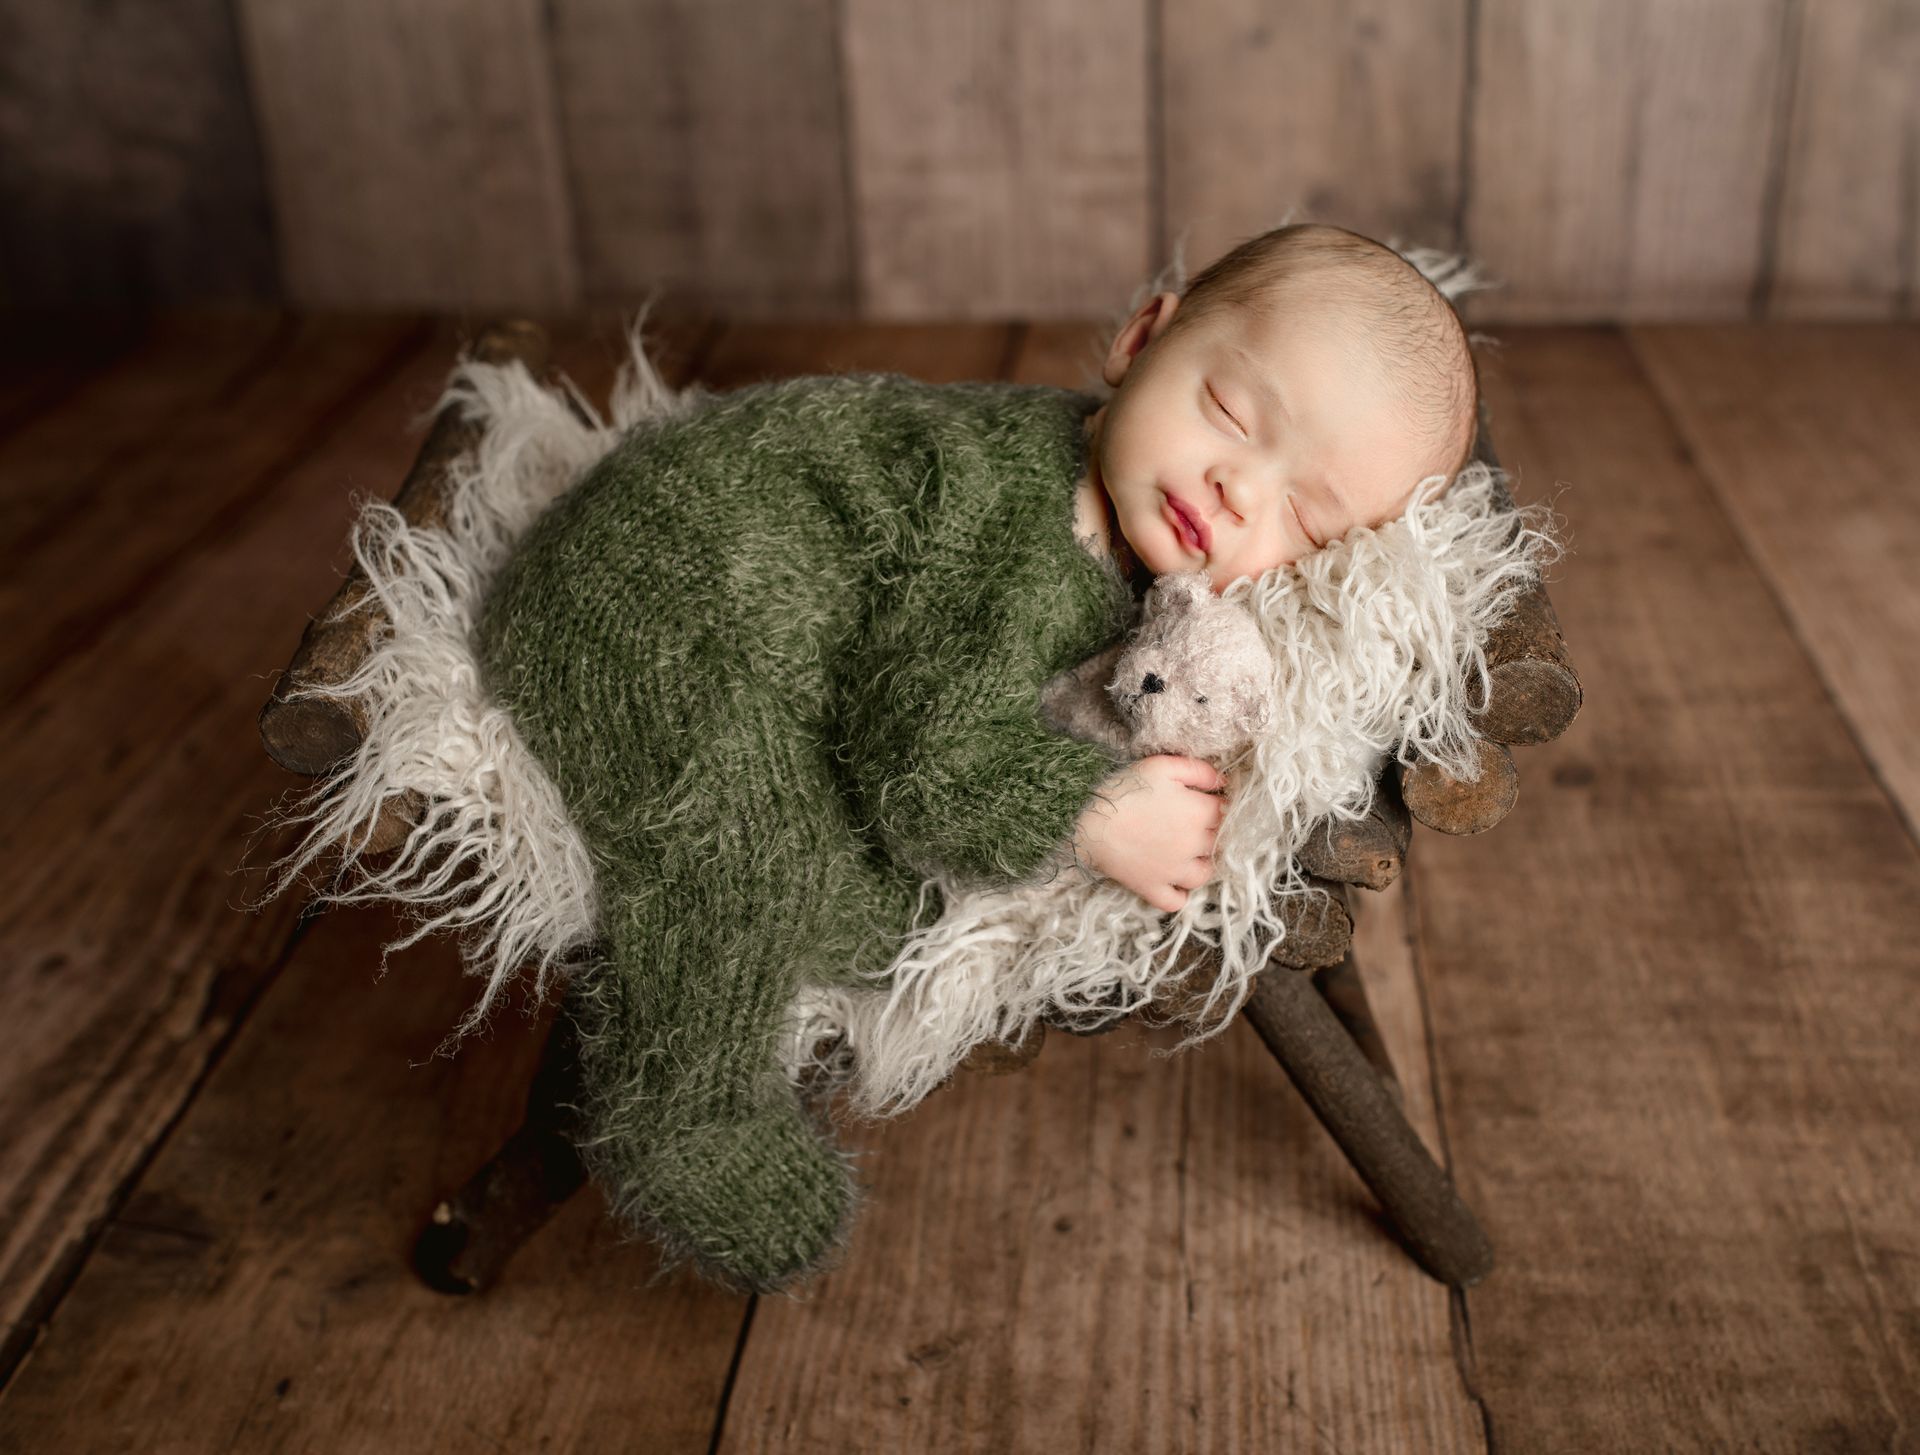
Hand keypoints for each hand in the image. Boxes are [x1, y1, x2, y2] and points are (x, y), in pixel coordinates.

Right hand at [1071, 754, 1226, 913]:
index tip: (1205, 799)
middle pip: (1218, 841)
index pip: (1225, 809)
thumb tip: (1223, 781)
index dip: (1217, 802)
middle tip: (1191, 821)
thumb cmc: (1124, 788)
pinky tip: (1173, 880)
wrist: (1086, 818)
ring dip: (1201, 863)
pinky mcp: (1152, 887)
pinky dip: (1179, 894)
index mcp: (1199, 813)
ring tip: (1187, 852)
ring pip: (1204, 874)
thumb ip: (1198, 770)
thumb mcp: (1162, 766)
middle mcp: (1193, 845)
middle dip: (1211, 830)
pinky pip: (1176, 901)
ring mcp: (1174, 871)